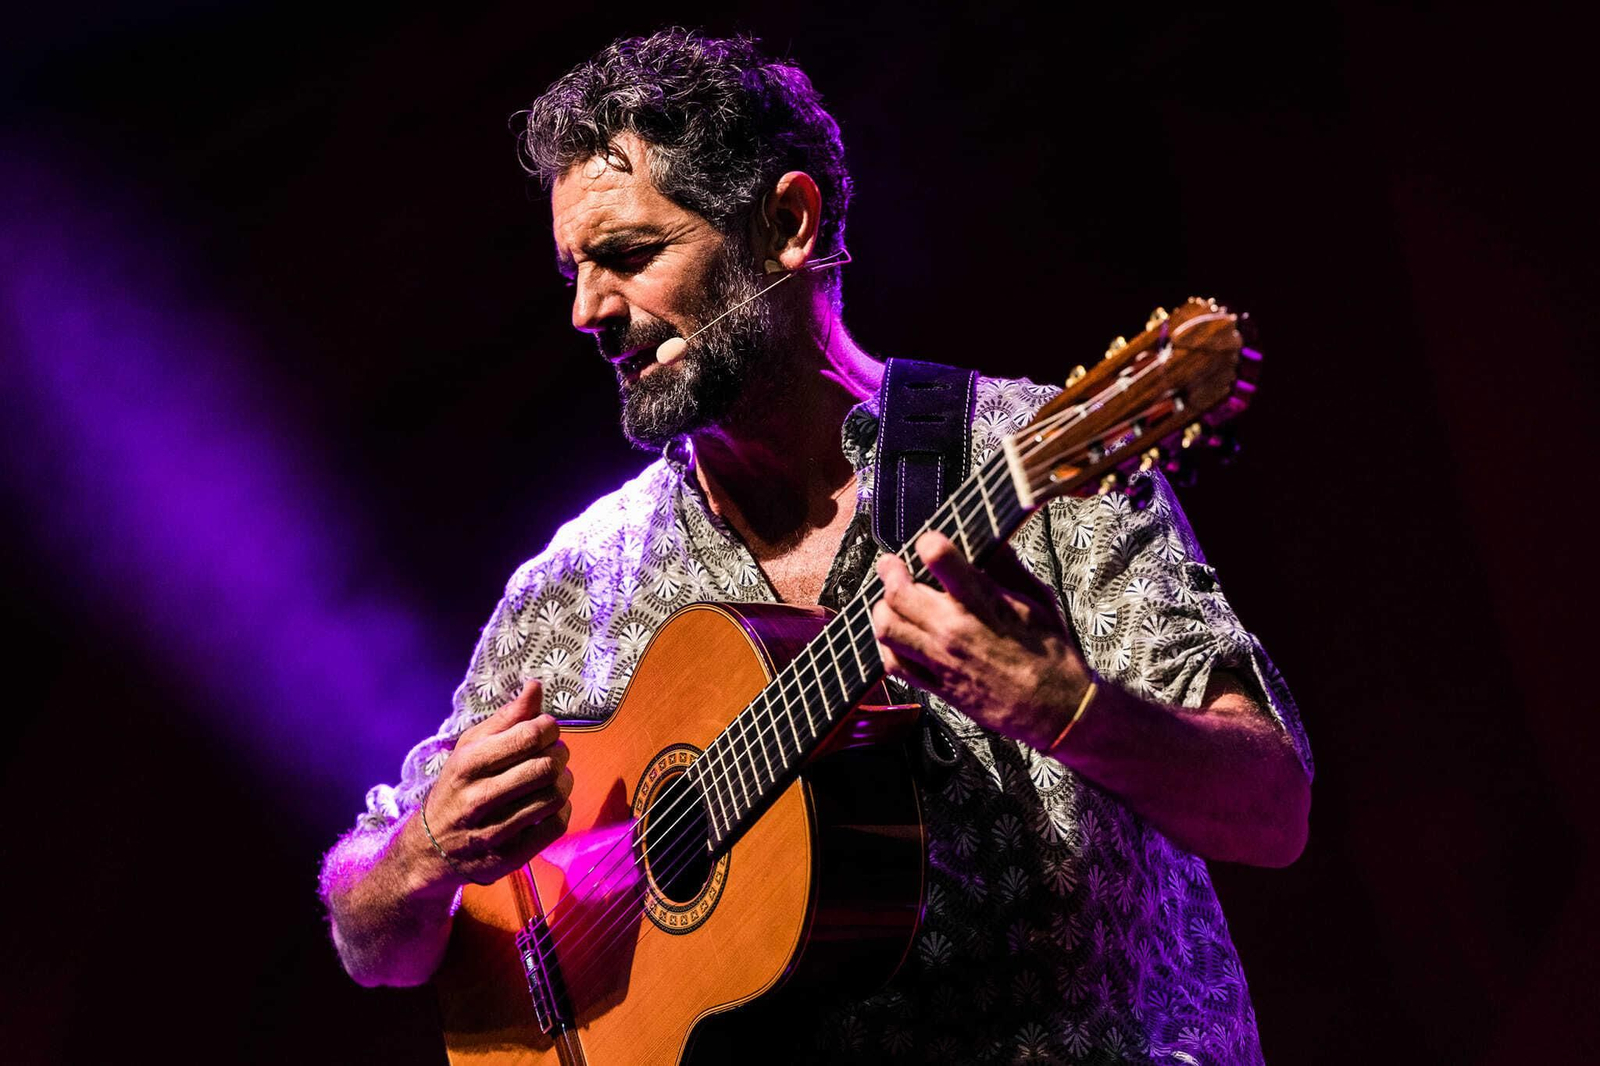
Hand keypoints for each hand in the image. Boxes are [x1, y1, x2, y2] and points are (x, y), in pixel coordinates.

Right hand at [418, 679, 573, 886]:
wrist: (429, 849)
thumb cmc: (457, 787)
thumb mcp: (471, 747)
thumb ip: (506, 717)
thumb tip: (536, 686)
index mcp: (468, 763)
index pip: (529, 735)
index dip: (549, 728)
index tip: (546, 730)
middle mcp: (478, 798)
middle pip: (546, 766)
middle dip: (560, 755)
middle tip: (554, 755)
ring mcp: (493, 831)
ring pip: (554, 796)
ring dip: (564, 782)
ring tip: (554, 778)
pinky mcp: (508, 857)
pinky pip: (555, 826)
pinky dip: (561, 810)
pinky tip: (550, 805)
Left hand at [871, 532, 1093, 750]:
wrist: (1057, 709)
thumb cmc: (1052, 653)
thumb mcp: (1039, 600)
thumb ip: (1008, 568)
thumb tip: (990, 538)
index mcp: (983, 603)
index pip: (939, 557)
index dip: (927, 542)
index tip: (926, 541)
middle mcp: (955, 630)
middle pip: (898, 592)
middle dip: (890, 571)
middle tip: (891, 564)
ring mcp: (941, 661)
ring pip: (887, 627)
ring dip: (883, 608)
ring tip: (889, 600)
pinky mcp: (937, 687)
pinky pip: (893, 665)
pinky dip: (887, 647)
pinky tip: (896, 636)